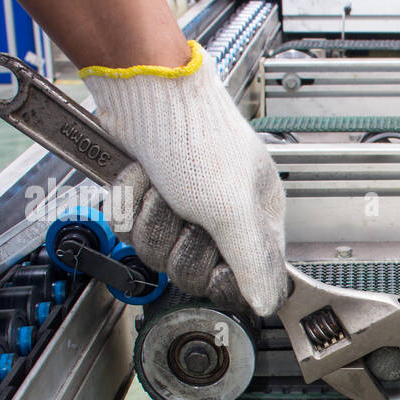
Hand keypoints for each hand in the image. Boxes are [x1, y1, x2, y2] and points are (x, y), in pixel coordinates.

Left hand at [82, 43, 287, 316]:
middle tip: (186, 215)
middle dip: (180, 244)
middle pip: (196, 272)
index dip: (226, 279)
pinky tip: (144, 182)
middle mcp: (223, 218)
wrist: (145, 96)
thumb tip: (267, 303)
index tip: (216, 267)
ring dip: (153, 221)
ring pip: (160, 254)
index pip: (250, 278)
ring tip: (162, 189)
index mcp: (257, 218)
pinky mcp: (151, 201)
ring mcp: (184, 211)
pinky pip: (135, 233)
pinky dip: (132, 207)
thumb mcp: (231, 210)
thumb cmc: (197, 138)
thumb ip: (253, 262)